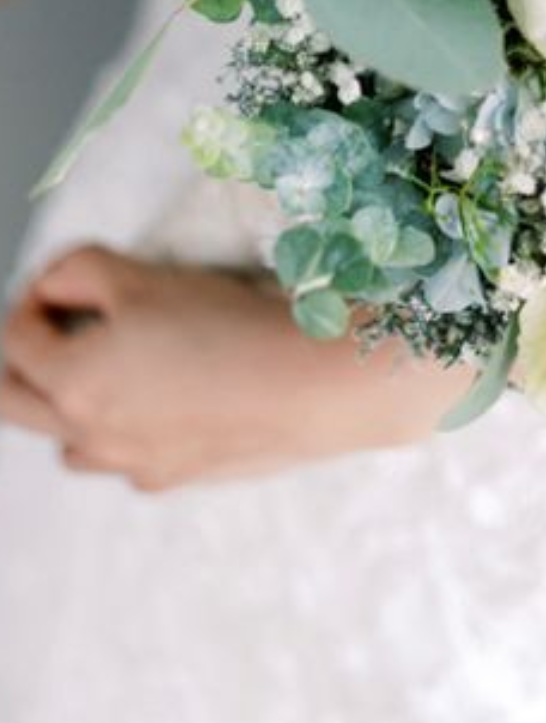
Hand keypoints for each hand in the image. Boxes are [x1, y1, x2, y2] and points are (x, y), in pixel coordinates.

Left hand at [0, 246, 473, 491]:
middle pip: (13, 404)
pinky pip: (125, 458)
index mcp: (72, 382)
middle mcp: (90, 434)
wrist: (311, 384)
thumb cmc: (228, 323)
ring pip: (68, 441)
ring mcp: (131, 464)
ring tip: (111, 364)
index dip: (30, 300)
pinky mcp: (174, 478)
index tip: (59, 284)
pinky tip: (168, 397)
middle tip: (56, 324)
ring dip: (70, 402)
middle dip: (24, 358)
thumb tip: (54, 284)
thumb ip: (78, 271)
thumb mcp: (143, 276)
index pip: (13, 339)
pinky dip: (128, 428)